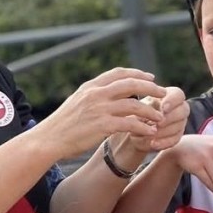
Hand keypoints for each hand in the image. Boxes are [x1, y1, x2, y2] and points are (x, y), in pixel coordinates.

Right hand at [39, 68, 165, 160]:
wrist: (49, 139)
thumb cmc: (63, 125)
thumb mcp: (77, 102)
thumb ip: (94, 95)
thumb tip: (108, 92)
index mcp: (91, 86)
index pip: (118, 73)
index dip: (137, 74)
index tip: (150, 78)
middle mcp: (96, 94)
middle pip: (131, 84)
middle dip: (150, 88)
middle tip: (164, 94)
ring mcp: (99, 109)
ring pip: (133, 105)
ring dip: (150, 111)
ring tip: (161, 117)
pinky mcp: (102, 125)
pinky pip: (130, 124)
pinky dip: (143, 127)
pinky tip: (150, 132)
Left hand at [128, 87, 188, 152]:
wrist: (133, 132)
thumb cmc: (134, 116)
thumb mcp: (135, 110)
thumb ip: (144, 110)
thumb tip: (158, 115)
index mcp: (166, 96)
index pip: (177, 94)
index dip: (173, 100)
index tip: (163, 108)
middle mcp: (176, 108)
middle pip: (184, 109)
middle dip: (171, 117)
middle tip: (158, 124)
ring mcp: (179, 122)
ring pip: (180, 125)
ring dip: (166, 131)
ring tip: (152, 135)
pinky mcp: (176, 136)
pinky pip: (175, 139)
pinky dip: (164, 142)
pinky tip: (153, 144)